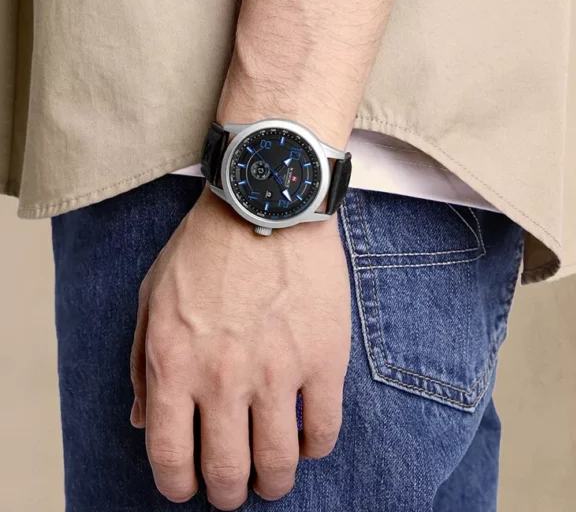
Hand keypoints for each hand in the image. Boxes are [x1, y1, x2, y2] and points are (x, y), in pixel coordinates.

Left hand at [130, 188, 350, 509]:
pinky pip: (323, 430)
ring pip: (278, 463)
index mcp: (175, 364)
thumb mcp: (152, 297)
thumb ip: (142, 363)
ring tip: (273, 480)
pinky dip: (314, 448)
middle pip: (226, 470)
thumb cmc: (206, 248)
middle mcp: (223, 378)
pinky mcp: (324, 359)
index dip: (178, 485)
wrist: (267, 204)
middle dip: (227, 493)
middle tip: (233, 490)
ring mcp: (278, 372)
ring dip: (273, 483)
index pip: (170, 455)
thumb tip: (140, 422)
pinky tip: (307, 439)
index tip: (188, 488)